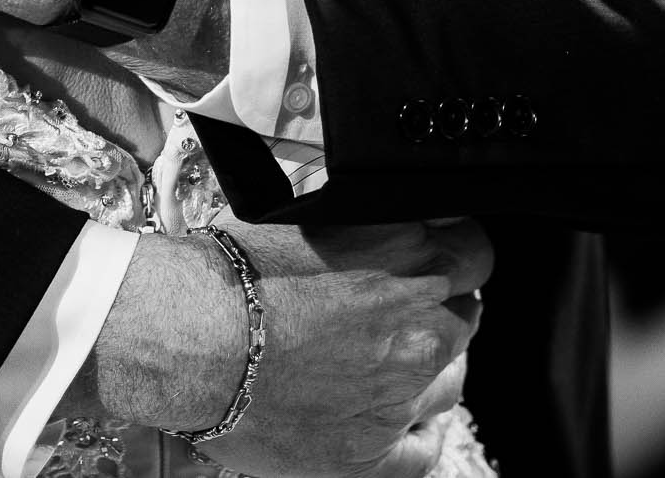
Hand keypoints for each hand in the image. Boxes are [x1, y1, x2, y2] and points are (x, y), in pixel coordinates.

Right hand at [90, 219, 489, 477]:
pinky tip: (399, 419)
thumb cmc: (231, 273)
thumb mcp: (307, 216)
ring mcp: (400, 392)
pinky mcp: (372, 450)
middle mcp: (418, 325)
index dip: (454, 256)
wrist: (188, 338)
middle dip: (437, 310)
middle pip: (465, 316)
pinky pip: (424, 448)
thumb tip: (380, 219)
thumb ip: (365, 224)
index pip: (475, 254)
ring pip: (452, 380)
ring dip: (430, 368)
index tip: (433, 262)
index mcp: (409, 257)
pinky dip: (418, 432)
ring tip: (388, 363)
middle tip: (394, 313)